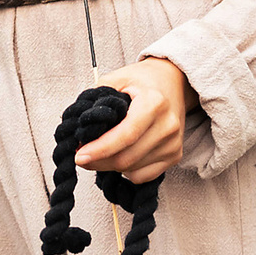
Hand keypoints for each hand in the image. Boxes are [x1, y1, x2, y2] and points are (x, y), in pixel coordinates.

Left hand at [74, 57, 193, 182]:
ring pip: (133, 169)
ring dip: (109, 166)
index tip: (80, 156)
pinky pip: (144, 176)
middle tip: (81, 156)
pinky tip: (119, 156)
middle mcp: (167, 125)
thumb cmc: (141, 81)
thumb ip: (96, 99)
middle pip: (127, 157)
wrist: (173, 83)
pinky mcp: (175, 156)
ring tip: (99, 153)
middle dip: (99, 161)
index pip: (126, 135)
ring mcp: (173, 143)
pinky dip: (126, 171)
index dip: (101, 149)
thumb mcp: (116, 78)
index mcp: (153, 103)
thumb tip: (80, 129)